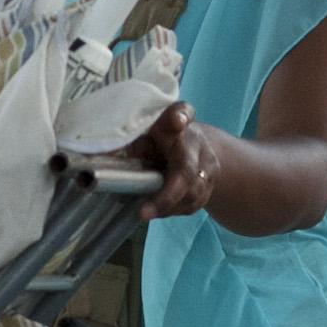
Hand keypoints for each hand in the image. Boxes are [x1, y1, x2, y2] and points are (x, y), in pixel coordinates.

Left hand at [124, 100, 221, 218]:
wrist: (196, 146)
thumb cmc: (159, 138)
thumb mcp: (143, 132)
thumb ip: (133, 140)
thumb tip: (117, 152)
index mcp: (176, 120)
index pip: (181, 112)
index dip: (179, 116)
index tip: (177, 120)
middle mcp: (197, 142)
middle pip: (187, 171)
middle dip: (166, 196)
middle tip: (144, 213)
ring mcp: (208, 166)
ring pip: (192, 195)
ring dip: (167, 207)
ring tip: (145, 212)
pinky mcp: (210, 186)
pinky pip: (192, 205)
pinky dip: (173, 210)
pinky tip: (159, 209)